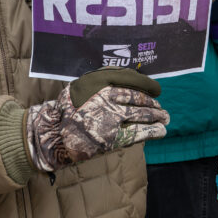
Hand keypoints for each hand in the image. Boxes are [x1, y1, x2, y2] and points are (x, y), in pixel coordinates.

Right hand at [25, 67, 168, 171]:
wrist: (54, 135)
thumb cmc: (68, 110)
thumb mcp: (81, 87)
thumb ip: (101, 83)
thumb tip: (128, 81)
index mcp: (100, 82)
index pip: (132, 79)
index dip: (147, 85)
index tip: (156, 89)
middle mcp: (108, 98)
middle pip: (139, 99)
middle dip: (152, 104)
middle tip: (160, 107)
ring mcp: (112, 118)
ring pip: (142, 115)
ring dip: (157, 116)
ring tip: (164, 117)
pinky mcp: (114, 137)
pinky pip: (140, 133)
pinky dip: (153, 131)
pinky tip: (161, 131)